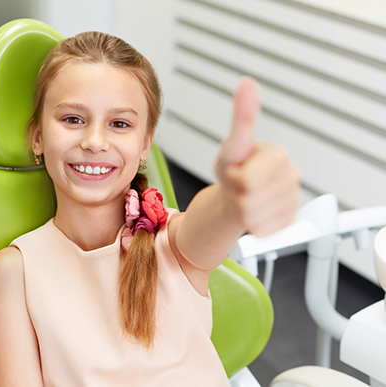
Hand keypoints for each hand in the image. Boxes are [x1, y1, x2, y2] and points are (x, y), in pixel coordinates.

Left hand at [214, 77, 300, 236]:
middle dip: (236, 195)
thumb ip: (242, 117)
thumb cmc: (234, 169)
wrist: (236, 195)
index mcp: (278, 156)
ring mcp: (292, 200)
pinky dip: (251, 225)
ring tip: (245, 197)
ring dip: (243, 211)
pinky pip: (263, 230)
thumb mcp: (232, 145)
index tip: (237, 171)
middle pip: (251, 199)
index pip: (250, 179)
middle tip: (238, 185)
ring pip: (255, 217)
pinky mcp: (289, 220)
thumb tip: (247, 83)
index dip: (235, 178)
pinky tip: (254, 211)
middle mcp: (291, 177)